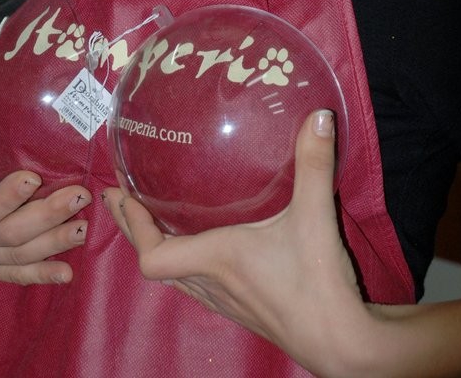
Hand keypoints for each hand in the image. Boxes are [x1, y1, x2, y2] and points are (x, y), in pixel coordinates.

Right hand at [0, 108, 91, 289]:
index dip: (4, 198)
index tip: (31, 177)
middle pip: (9, 234)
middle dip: (46, 216)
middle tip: (79, 194)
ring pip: (18, 256)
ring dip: (53, 242)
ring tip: (84, 225)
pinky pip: (14, 276)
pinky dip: (41, 276)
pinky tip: (68, 273)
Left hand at [103, 111, 370, 376]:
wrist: (343, 344)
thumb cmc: (319, 283)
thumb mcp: (315, 216)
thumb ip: (315, 164)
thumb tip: (319, 115)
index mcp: (217, 259)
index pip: (153, 254)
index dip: (133, 225)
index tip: (123, 193)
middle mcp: (212, 283)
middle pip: (154, 262)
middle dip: (132, 228)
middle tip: (117, 196)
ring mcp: (225, 300)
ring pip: (174, 275)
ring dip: (156, 244)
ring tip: (148, 216)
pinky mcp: (241, 308)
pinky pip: (196, 283)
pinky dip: (183, 260)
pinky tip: (199, 244)